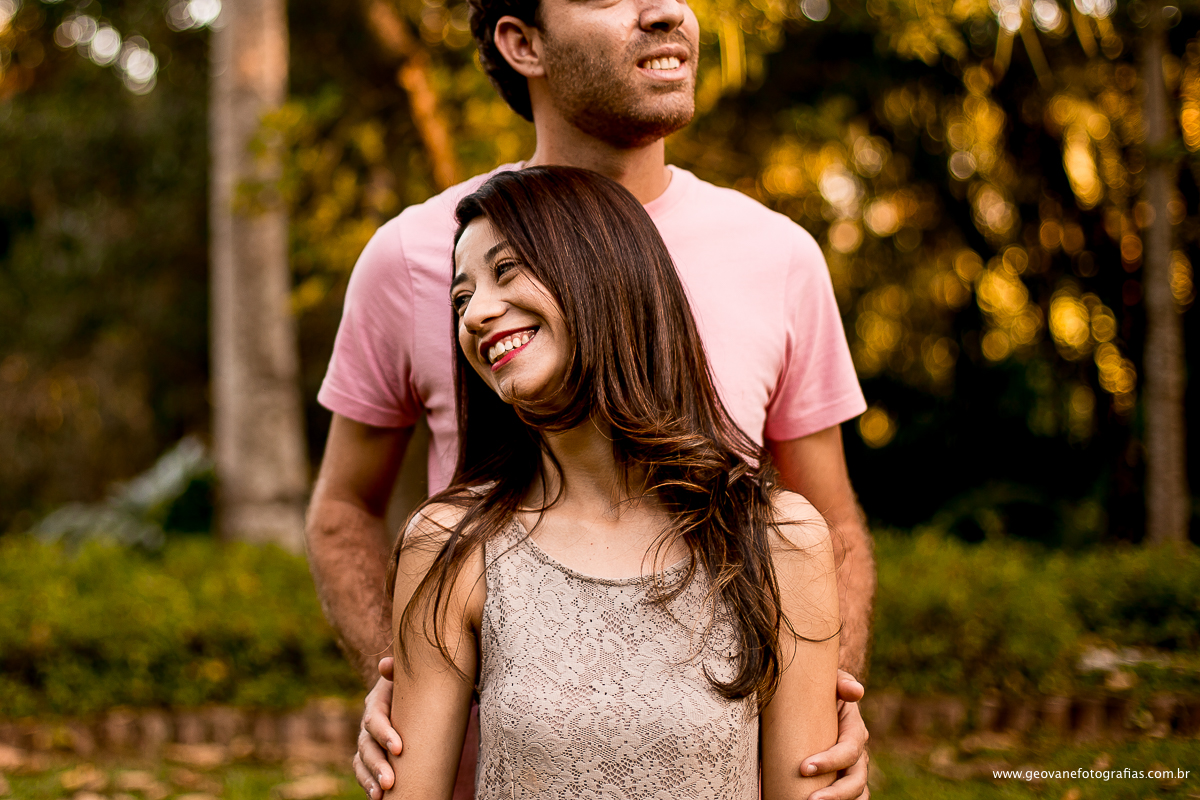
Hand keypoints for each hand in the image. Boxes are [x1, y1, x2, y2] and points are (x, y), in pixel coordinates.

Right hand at [353, 658, 400, 799]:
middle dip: (377, 765)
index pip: (374, 719)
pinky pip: (364, 772)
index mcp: (377, 703)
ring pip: (362, 762)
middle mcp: (369, 724)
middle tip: (390, 782)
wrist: (414, 695)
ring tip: (380, 795)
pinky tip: (377, 798)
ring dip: (369, 779)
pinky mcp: (374, 756)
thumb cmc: (415, 686)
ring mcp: (369, 742)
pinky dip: (368, 784)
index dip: (384, 734)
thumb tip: (386, 665)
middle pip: (366, 746)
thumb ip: (398, 669)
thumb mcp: (409, 675)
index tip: (399, 748)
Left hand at [802, 670, 869, 799]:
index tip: (804, 768)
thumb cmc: (820, 691)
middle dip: (835, 794)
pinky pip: (850, 799)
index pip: (849, 751)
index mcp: (854, 730)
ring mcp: (851, 770)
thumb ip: (841, 682)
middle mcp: (857, 754)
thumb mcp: (830, 681)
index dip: (831, 761)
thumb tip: (855, 691)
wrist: (814, 701)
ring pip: (856, 794)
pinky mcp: (840, 780)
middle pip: (856, 780)